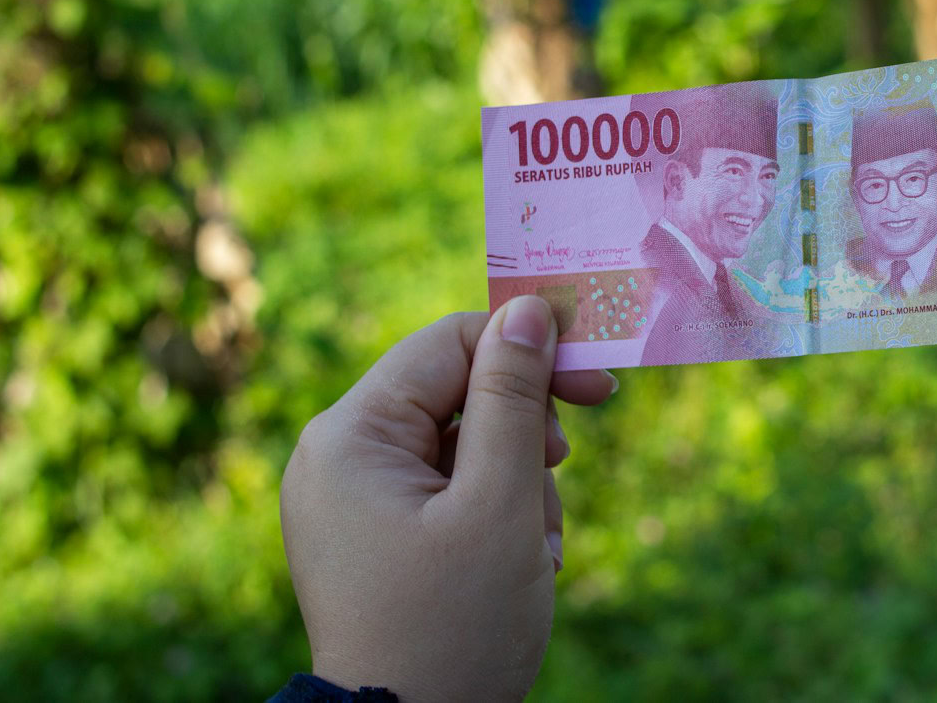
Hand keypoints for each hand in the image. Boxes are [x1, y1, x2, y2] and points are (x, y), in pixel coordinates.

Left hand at [280, 298, 616, 701]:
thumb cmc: (454, 626)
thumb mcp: (500, 503)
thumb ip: (514, 398)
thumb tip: (528, 309)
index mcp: (350, 437)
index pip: (450, 344)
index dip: (528, 351)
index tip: (598, 383)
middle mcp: (337, 456)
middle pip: (455, 393)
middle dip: (522, 433)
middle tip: (561, 471)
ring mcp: (352, 499)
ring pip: (461, 442)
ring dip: (517, 480)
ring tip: (533, 545)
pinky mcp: (374, 533)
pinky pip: (446, 488)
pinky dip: (494, 512)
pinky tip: (517, 560)